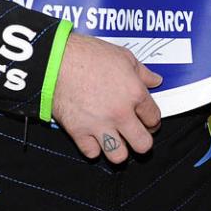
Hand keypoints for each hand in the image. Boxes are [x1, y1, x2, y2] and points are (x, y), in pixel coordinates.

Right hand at [50, 32, 162, 162]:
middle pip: (143, 145)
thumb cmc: (88, 55)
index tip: (147, 120)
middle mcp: (120, 113)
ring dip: (119, 149)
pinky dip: (93, 147)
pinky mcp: (79, 132)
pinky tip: (93, 137)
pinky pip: (92, 153)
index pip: (154, 118)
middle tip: (135, 133)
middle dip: (142, 140)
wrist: (56, 60)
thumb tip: (155, 81)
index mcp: (134, 93)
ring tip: (115, 139)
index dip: (152, 120)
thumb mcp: (123, 56)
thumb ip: (142, 72)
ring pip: (119, 156)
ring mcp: (100, 125)